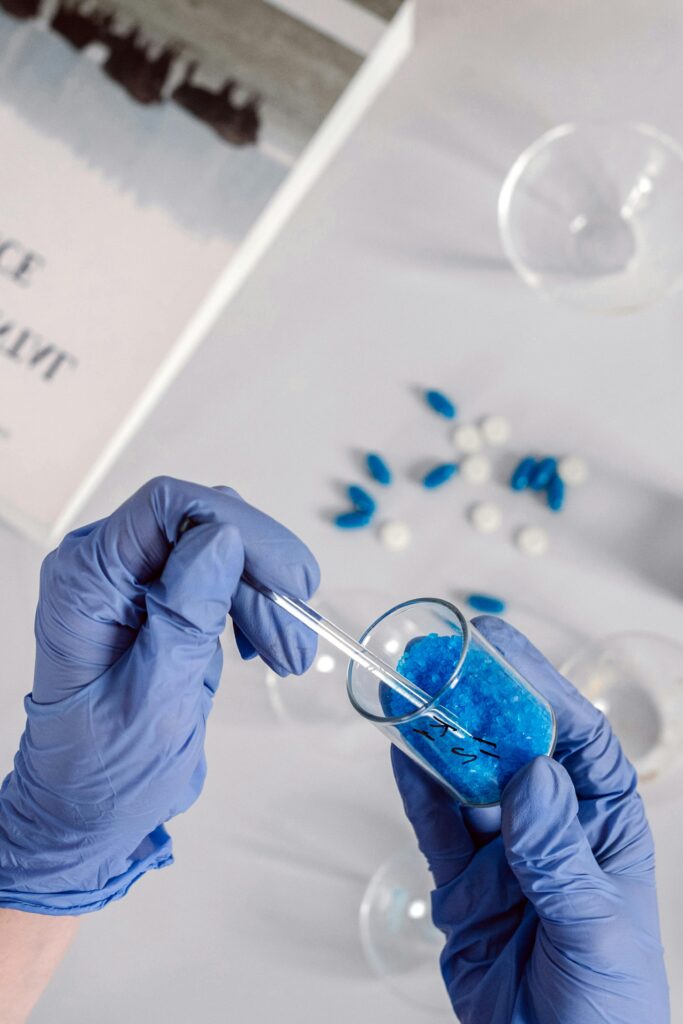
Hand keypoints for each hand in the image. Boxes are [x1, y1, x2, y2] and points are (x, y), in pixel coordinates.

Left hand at [0, 477, 318, 914]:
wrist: (90, 811)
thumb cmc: (108, 769)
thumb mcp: (153, 697)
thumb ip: (185, 612)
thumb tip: (225, 535)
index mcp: (87, 579)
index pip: (167, 506)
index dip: (239, 528)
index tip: (289, 581)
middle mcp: (109, 567)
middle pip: (205, 523)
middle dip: (262, 572)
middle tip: (297, 635)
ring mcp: (139, 582)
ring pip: (226, 549)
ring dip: (268, 597)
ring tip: (289, 657)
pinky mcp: (167, 601)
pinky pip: (227, 578)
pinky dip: (258, 608)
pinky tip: (265, 649)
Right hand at [392, 616, 668, 1023]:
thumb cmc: (611, 1010)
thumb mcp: (594, 928)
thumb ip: (559, 855)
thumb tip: (533, 776)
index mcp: (603, 824)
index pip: (576, 740)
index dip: (541, 689)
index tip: (502, 649)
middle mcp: (552, 827)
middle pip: (513, 748)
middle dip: (479, 705)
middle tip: (441, 661)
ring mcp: (504, 854)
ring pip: (468, 780)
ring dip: (440, 739)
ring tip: (410, 695)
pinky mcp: (462, 886)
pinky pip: (436, 826)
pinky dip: (418, 789)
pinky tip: (402, 752)